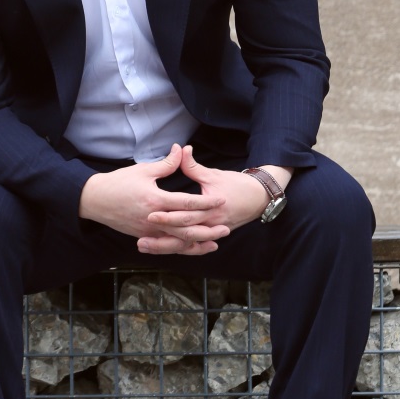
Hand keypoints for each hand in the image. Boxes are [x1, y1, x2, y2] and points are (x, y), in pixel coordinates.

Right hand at [78, 143, 229, 254]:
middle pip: (187, 228)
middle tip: (226, 227)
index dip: (206, 202)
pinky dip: (182, 248)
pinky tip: (193, 247)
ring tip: (215, 242)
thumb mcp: (143, 170)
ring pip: (178, 242)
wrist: (95, 200)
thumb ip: (166, 164)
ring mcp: (148, 230)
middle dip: (208, 229)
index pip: (186, 204)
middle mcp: (153, 219)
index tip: (221, 200)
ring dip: (198, 243)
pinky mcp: (144, 236)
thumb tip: (182, 149)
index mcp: (155, 200)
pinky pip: (167, 246)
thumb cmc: (119, 182)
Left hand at [139, 147, 292, 254]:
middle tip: (141, 236)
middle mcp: (210, 224)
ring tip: (143, 246)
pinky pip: (190, 246)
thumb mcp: (213, 174)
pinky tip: (158, 249)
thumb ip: (193, 166)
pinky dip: (175, 249)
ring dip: (164, 247)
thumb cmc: (236, 185)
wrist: (258, 198)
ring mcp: (210, 232)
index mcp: (211, 208)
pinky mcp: (209, 236)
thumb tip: (180, 149)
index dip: (167, 215)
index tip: (149, 213)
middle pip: (183, 233)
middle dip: (162, 235)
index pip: (186, 214)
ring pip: (184, 244)